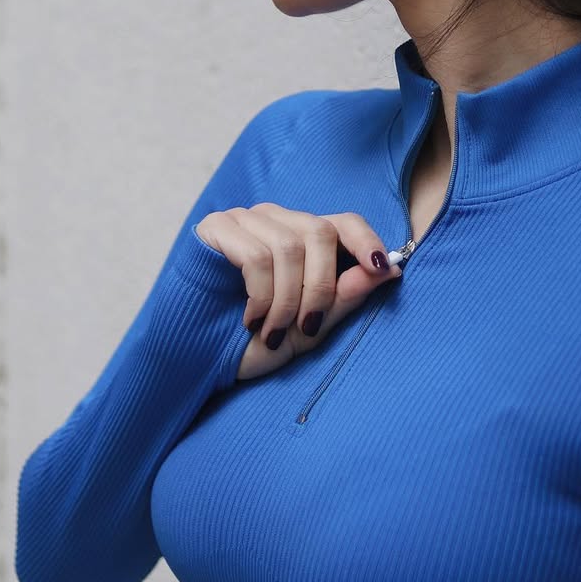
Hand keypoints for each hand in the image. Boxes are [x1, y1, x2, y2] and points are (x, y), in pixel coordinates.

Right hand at [193, 203, 401, 381]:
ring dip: (288, 299)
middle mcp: (276, 219)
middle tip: (310, 325)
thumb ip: (342, 300)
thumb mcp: (307, 330)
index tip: (383, 269)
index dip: (367, 240)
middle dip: (322, 285)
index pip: (344, 221)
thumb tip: (385, 271)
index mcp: (303, 237)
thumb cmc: (253, 343)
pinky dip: (261, 294)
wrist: (195, 362)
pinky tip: (251, 320)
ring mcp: (245, 220)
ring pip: (289, 246)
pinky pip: (255, 254)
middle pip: (320, 231)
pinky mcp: (216, 229)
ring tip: (275, 332)